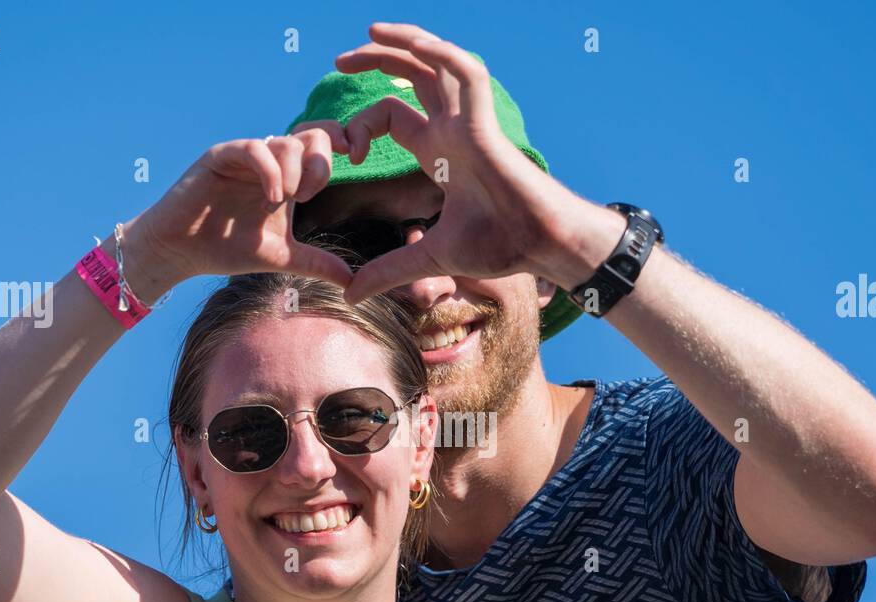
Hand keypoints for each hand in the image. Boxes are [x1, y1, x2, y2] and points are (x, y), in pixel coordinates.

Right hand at [120, 123, 357, 296]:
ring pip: (285, 142)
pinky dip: (270, 172)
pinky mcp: (221, 156)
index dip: (344, 145)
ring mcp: (245, 155)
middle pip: (313, 134)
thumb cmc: (226, 248)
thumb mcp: (281, 257)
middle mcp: (270, 160)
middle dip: (320, 163)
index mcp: (288, 175)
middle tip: (309, 196)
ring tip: (284, 202)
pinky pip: (255, 149)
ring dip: (294, 173)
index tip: (357, 163)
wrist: (181, 251)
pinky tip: (271, 199)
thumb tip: (352, 284)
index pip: (323, 144)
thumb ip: (316, 264)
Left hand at [333, 22, 574, 303]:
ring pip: (436, 62)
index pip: (393, 116)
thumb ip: (388, 270)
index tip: (348, 153)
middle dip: (374, 61)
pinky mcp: (486, 123)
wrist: (538, 244)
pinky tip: (413, 44)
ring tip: (367, 33)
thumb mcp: (429, 257)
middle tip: (337, 61)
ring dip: (403, 42)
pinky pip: (465, 73)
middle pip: (410, 76)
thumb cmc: (498, 245)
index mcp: (440, 150)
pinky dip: (440, 54)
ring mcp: (471, 121)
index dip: (363, 127)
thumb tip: (351, 294)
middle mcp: (453, 128)